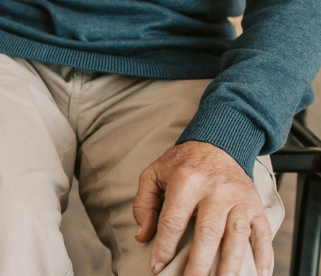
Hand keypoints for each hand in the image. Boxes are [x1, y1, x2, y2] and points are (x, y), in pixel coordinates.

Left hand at [134, 141, 272, 275]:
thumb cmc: (181, 164)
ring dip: (231, 264)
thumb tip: (142, 236)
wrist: (217, 143)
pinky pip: (263, 233)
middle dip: (199, 263)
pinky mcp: (256, 205)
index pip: (174, 220)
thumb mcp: (153, 175)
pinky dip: (264, 256)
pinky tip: (260, 274)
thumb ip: (144, 205)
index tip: (157, 267)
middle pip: (208, 232)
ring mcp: (239, 198)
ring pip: (237, 236)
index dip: (164, 247)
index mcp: (186, 181)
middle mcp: (215, 190)